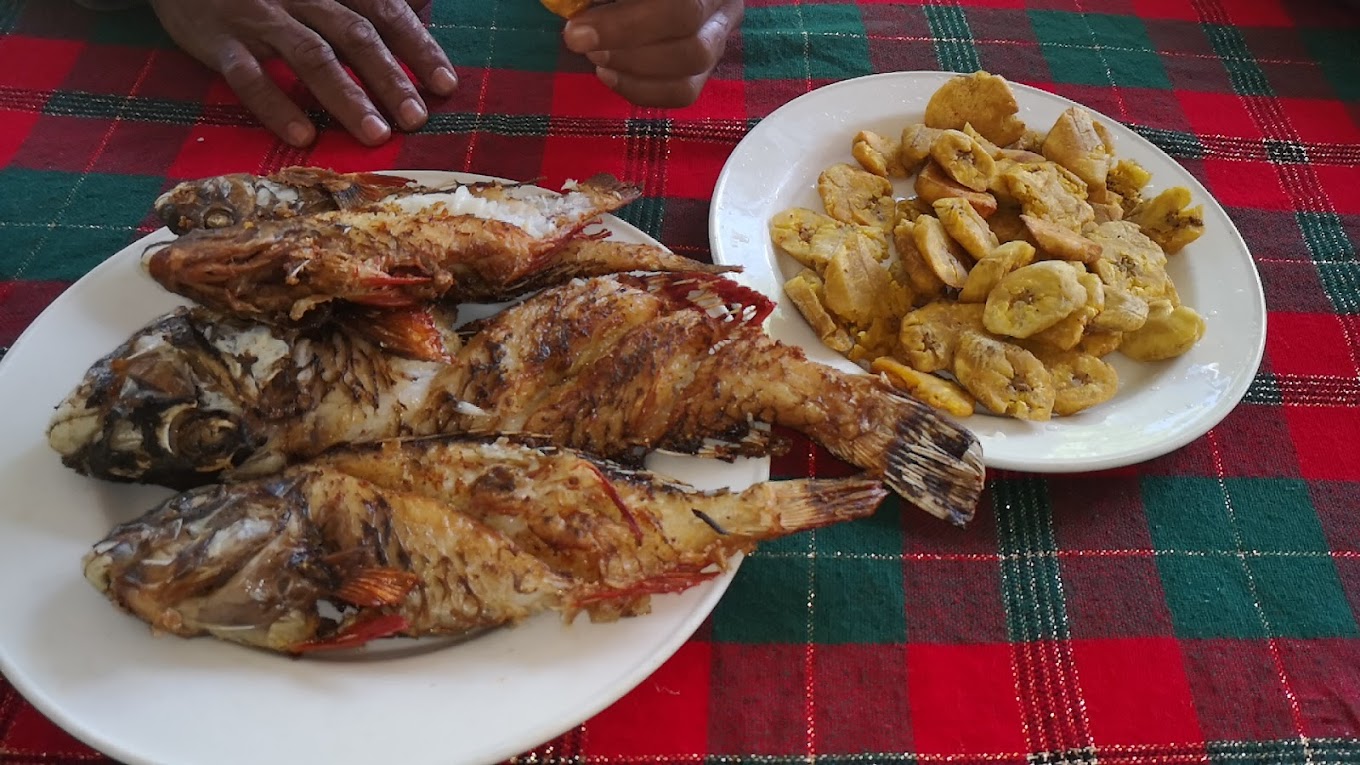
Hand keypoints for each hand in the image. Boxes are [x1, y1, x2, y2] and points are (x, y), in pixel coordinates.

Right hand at [147, 0, 457, 146]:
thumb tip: (421, 4)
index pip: (384, 10)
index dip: (418, 47)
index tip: (445, 85)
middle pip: (354, 35)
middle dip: (390, 78)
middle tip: (416, 119)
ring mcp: (257, 16)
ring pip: (311, 55)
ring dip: (346, 97)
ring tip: (377, 135)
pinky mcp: (216, 38)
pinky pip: (248, 75)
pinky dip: (276, 105)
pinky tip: (302, 137)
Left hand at [562, 0, 742, 107]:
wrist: (643, 0)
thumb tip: (572, 12)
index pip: (681, 7)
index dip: (626, 26)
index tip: (577, 30)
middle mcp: (722, 5)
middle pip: (692, 43)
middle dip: (628, 49)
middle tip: (581, 42)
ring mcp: (719, 36)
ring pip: (693, 68)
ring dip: (634, 70)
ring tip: (595, 57)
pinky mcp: (704, 67)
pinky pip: (683, 92)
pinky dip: (641, 90)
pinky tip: (608, 75)